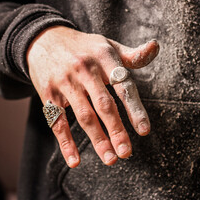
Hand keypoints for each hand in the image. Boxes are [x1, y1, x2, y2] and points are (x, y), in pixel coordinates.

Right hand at [27, 26, 158, 167]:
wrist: (44, 39)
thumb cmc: (84, 47)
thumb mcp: (107, 45)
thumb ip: (132, 55)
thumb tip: (155, 47)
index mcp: (104, 57)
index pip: (123, 85)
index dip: (134, 109)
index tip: (144, 131)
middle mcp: (85, 69)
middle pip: (103, 104)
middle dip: (116, 130)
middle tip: (126, 152)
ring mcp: (65, 82)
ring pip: (84, 115)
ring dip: (97, 139)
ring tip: (111, 159)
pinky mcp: (48, 94)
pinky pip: (57, 122)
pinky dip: (66, 143)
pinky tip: (75, 160)